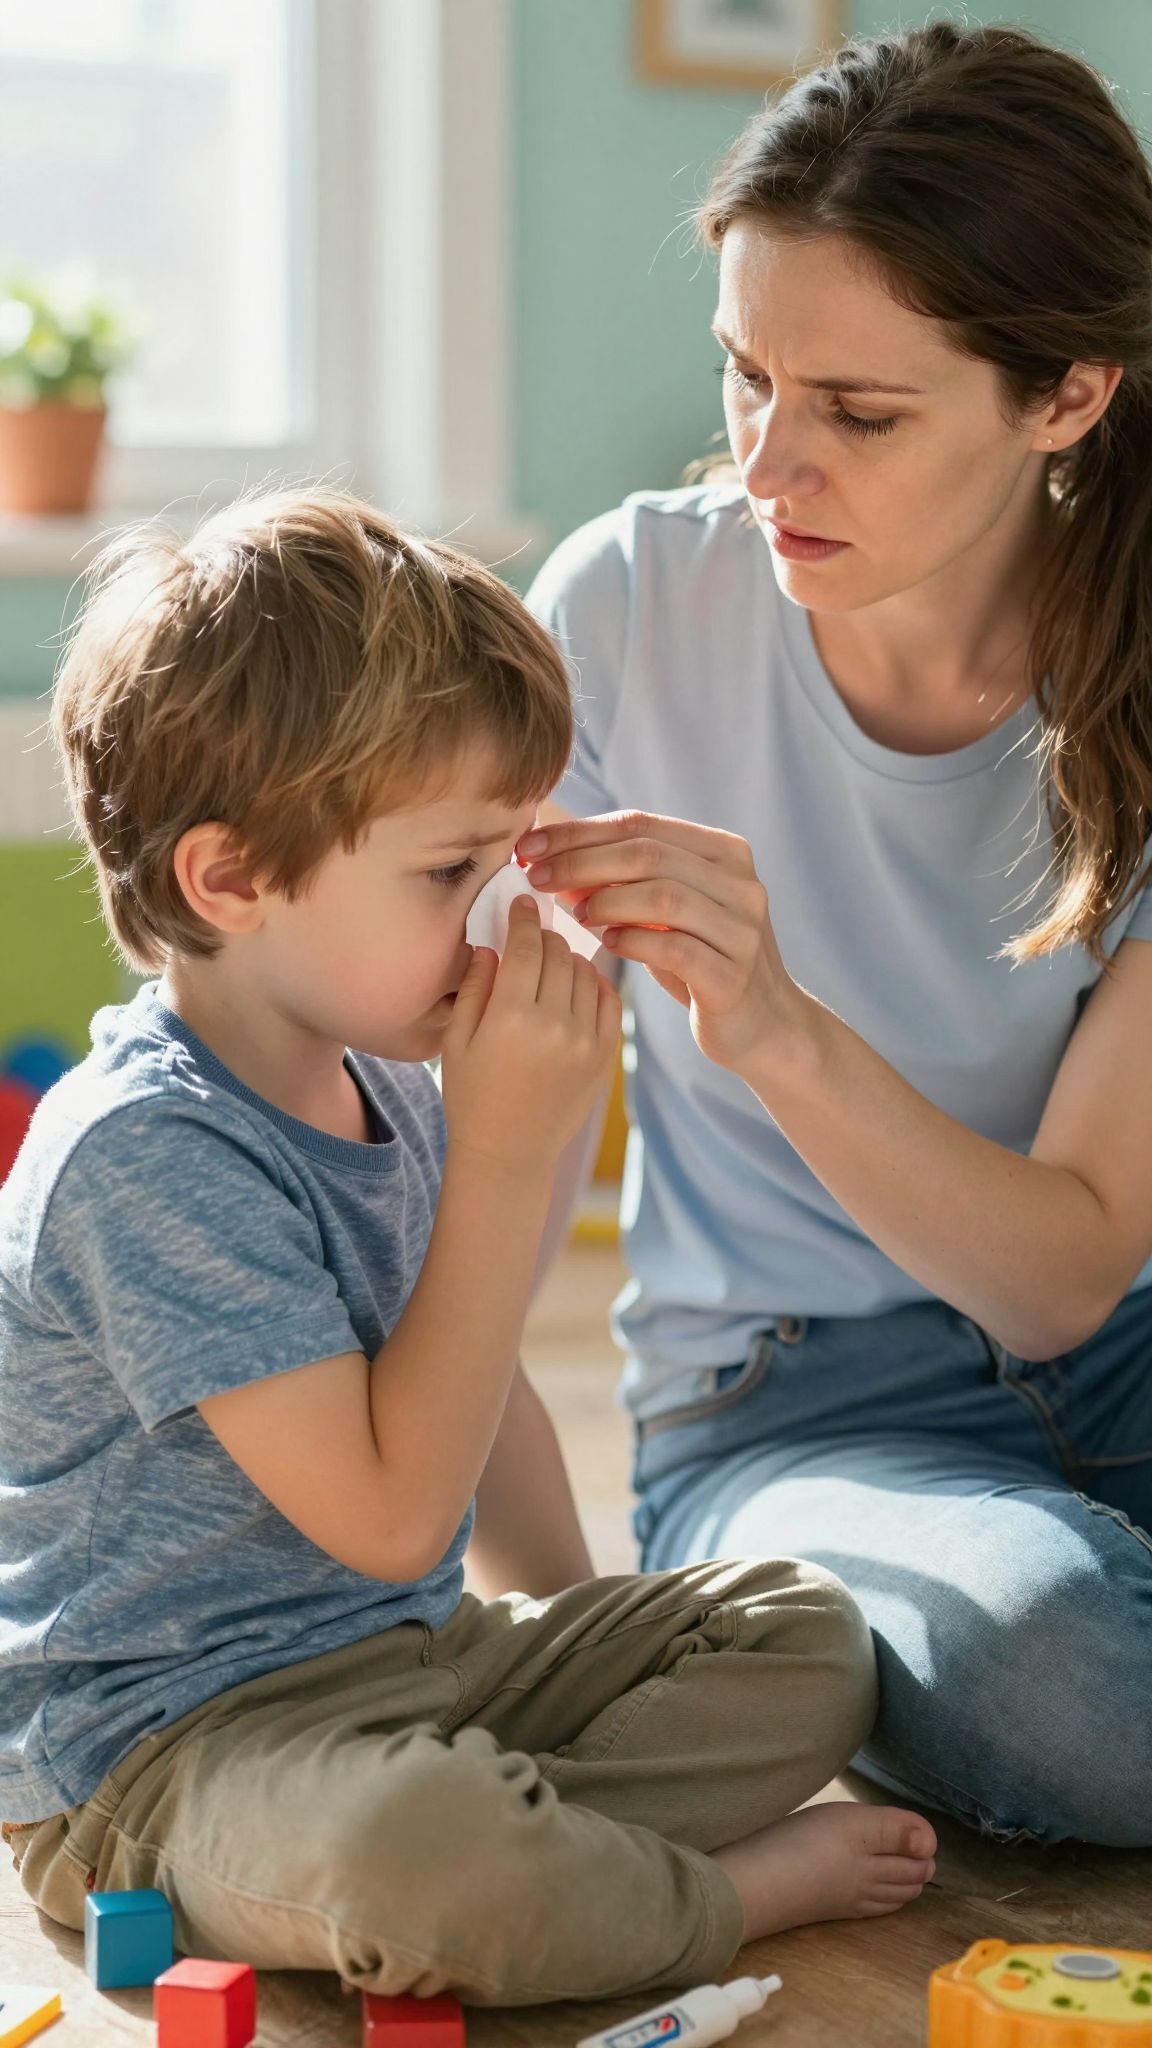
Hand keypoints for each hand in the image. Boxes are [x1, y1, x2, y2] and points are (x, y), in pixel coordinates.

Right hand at [440, 894, 621, 1170]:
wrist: (509, 1152)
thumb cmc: (471, 1097)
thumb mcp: (456, 1040)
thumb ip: (474, 987)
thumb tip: (491, 945)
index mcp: (511, 1017)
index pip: (526, 945)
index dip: (523, 917)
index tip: (523, 901)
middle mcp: (555, 1024)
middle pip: (559, 953)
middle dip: (545, 935)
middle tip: (534, 932)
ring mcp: (585, 1040)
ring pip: (585, 972)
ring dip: (568, 958)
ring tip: (552, 961)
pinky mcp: (604, 1055)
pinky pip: (607, 999)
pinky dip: (594, 984)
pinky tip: (576, 985)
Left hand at [517, 812, 798, 1073]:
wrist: (761, 1025)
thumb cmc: (701, 961)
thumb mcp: (665, 913)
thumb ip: (622, 882)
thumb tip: (550, 858)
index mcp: (725, 853)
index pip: (641, 824)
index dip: (579, 832)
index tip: (529, 847)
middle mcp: (742, 884)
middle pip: (648, 855)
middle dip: (582, 862)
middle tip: (537, 877)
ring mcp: (743, 930)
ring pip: (663, 897)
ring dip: (607, 901)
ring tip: (575, 914)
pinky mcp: (734, 976)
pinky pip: (675, 949)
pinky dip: (634, 942)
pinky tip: (608, 944)